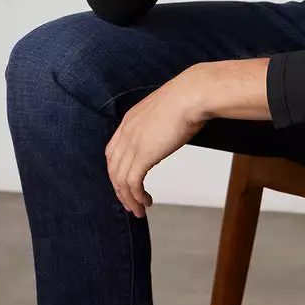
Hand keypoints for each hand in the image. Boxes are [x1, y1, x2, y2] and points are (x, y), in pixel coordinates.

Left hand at [105, 73, 205, 216]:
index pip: (113, 151)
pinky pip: (132, 183)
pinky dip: (136, 197)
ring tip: (139, 210)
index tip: (126, 184)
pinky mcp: (142, 155)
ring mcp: (132, 144)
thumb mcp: (166, 109)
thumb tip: (169, 129)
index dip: (117, 170)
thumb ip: (160, 121)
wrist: (192, 94)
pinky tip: (146, 202)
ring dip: (129, 199)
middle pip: (113, 168)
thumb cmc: (187, 98)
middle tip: (130, 204)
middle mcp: (126, 133)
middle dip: (119, 190)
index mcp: (130, 120)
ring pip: (120, 180)